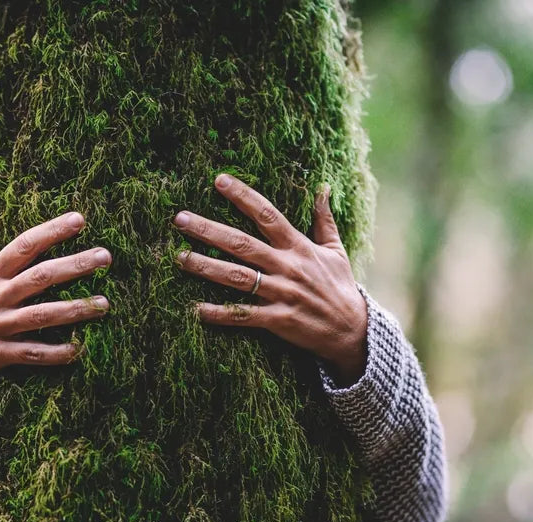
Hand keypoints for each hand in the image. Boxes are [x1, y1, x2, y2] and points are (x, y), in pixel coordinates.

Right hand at [0, 201, 111, 402]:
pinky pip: (32, 353)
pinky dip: (55, 353)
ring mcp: (0, 326)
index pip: (24, 246)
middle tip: (106, 256)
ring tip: (104, 303)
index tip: (79, 220)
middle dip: (75, 265)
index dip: (51, 232)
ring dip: (75, 309)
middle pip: (42, 277)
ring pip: (43, 316)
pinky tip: (79, 349)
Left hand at [172, 174, 367, 386]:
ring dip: (206, 267)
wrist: (352, 330)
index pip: (267, 215)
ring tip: (180, 257)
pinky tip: (196, 309)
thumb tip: (322, 187)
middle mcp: (287, 267)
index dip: (243, 196)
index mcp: (299, 247)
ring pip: (238, 278)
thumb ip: (324, 219)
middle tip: (180, 219)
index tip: (219, 180)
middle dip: (209, 230)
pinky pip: (244, 315)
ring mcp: (282, 294)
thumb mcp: (335, 250)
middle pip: (242, 244)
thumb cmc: (340, 287)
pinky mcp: (278, 320)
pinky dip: (221, 313)